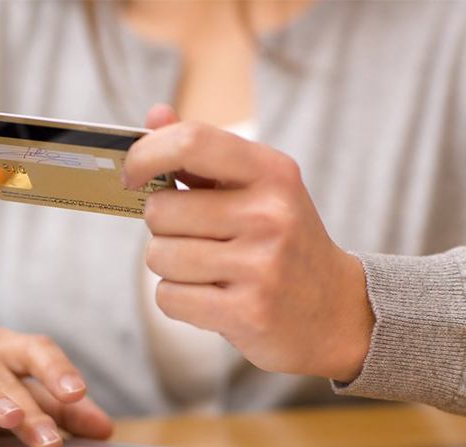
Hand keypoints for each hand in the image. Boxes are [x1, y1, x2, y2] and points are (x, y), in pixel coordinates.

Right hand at [0, 326, 112, 446]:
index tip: (80, 395)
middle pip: (5, 369)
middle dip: (32, 405)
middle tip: (51, 440)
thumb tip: (104, 428)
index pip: (36, 352)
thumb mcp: (8, 404)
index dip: (58, 371)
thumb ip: (54, 412)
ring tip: (12, 418)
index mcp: (1, 349)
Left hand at [123, 104, 373, 381]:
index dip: (145, 155)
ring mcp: (261, 266)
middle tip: (197, 237)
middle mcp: (269, 214)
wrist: (334, 309)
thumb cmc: (280, 241)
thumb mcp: (256, 188)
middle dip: (163, 227)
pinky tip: (211, 297)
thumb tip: (155, 114)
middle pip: (160, 211)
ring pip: (158, 257)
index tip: (131, 175)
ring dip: (170, 266)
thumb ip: (201, 153)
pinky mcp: (247, 313)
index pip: (190, 142)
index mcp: (271, 172)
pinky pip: (168, 297)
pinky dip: (178, 300)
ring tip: (208, 269)